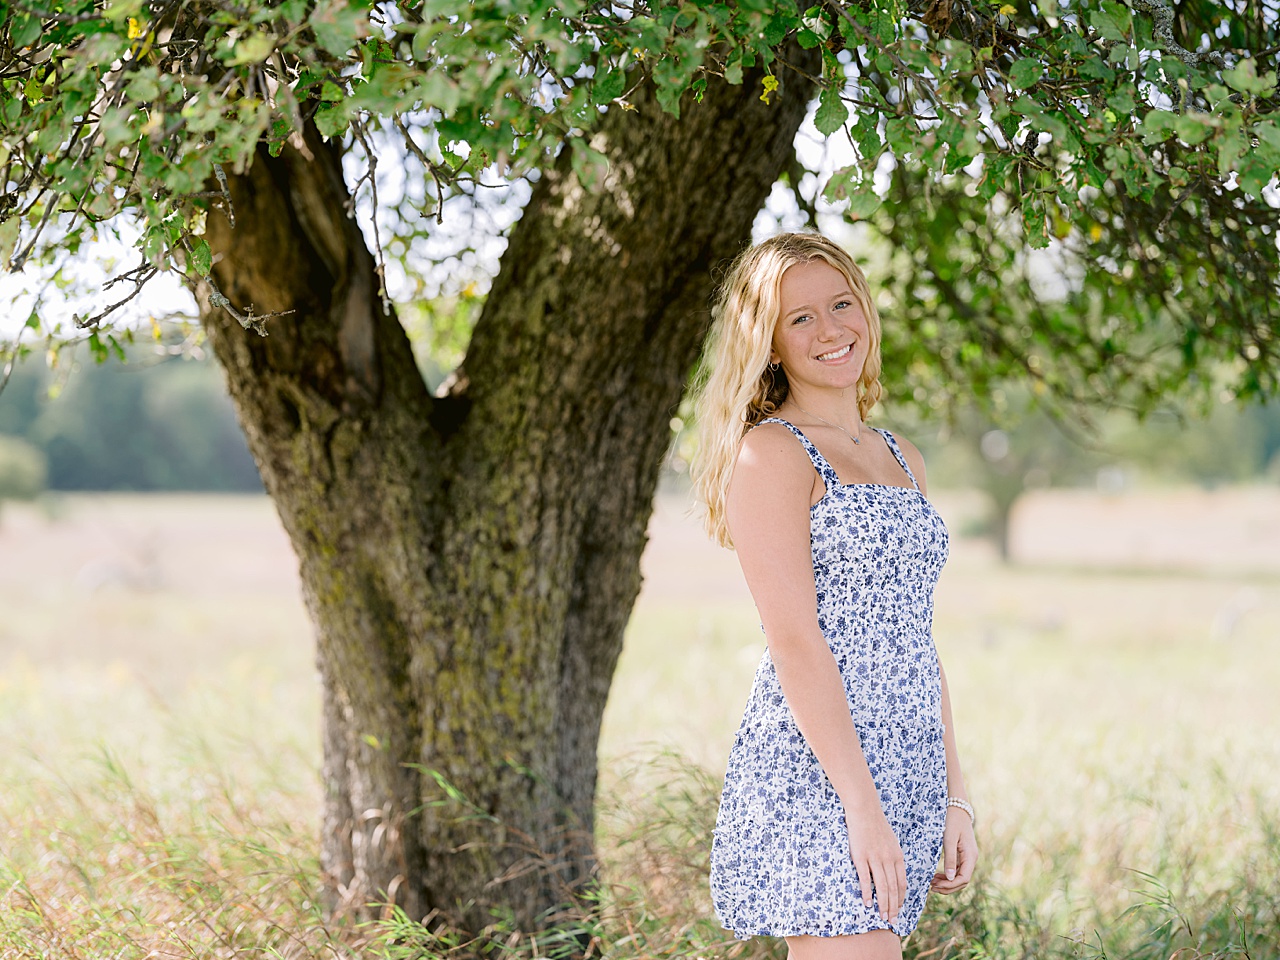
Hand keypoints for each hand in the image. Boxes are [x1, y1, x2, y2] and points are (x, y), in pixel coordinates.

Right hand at [845, 805, 906, 923]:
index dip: (900, 899)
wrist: (864, 809)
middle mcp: (889, 859)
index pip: (902, 883)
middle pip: (893, 889)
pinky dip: (868, 893)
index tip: (898, 910)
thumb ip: (893, 857)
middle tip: (891, 921)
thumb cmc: (876, 825)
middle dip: (893, 907)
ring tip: (882, 917)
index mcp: (897, 856)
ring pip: (882, 887)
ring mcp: (875, 858)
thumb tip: (893, 873)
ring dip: (883, 904)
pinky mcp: (861, 856)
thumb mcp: (891, 842)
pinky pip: (866, 879)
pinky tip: (867, 903)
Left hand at [930, 806, 977, 893]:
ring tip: (932, 884)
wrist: (957, 807)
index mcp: (970, 856)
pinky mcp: (963, 855)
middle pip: (962, 881)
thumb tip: (949, 877)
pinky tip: (937, 876)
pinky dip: (948, 875)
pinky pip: (957, 870)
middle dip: (948, 887)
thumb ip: (949, 858)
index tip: (937, 886)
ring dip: (947, 882)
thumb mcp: (948, 839)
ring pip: (959, 877)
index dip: (950, 885)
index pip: (963, 879)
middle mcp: (971, 859)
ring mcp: (968, 857)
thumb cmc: (952, 821)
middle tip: (932, 887)